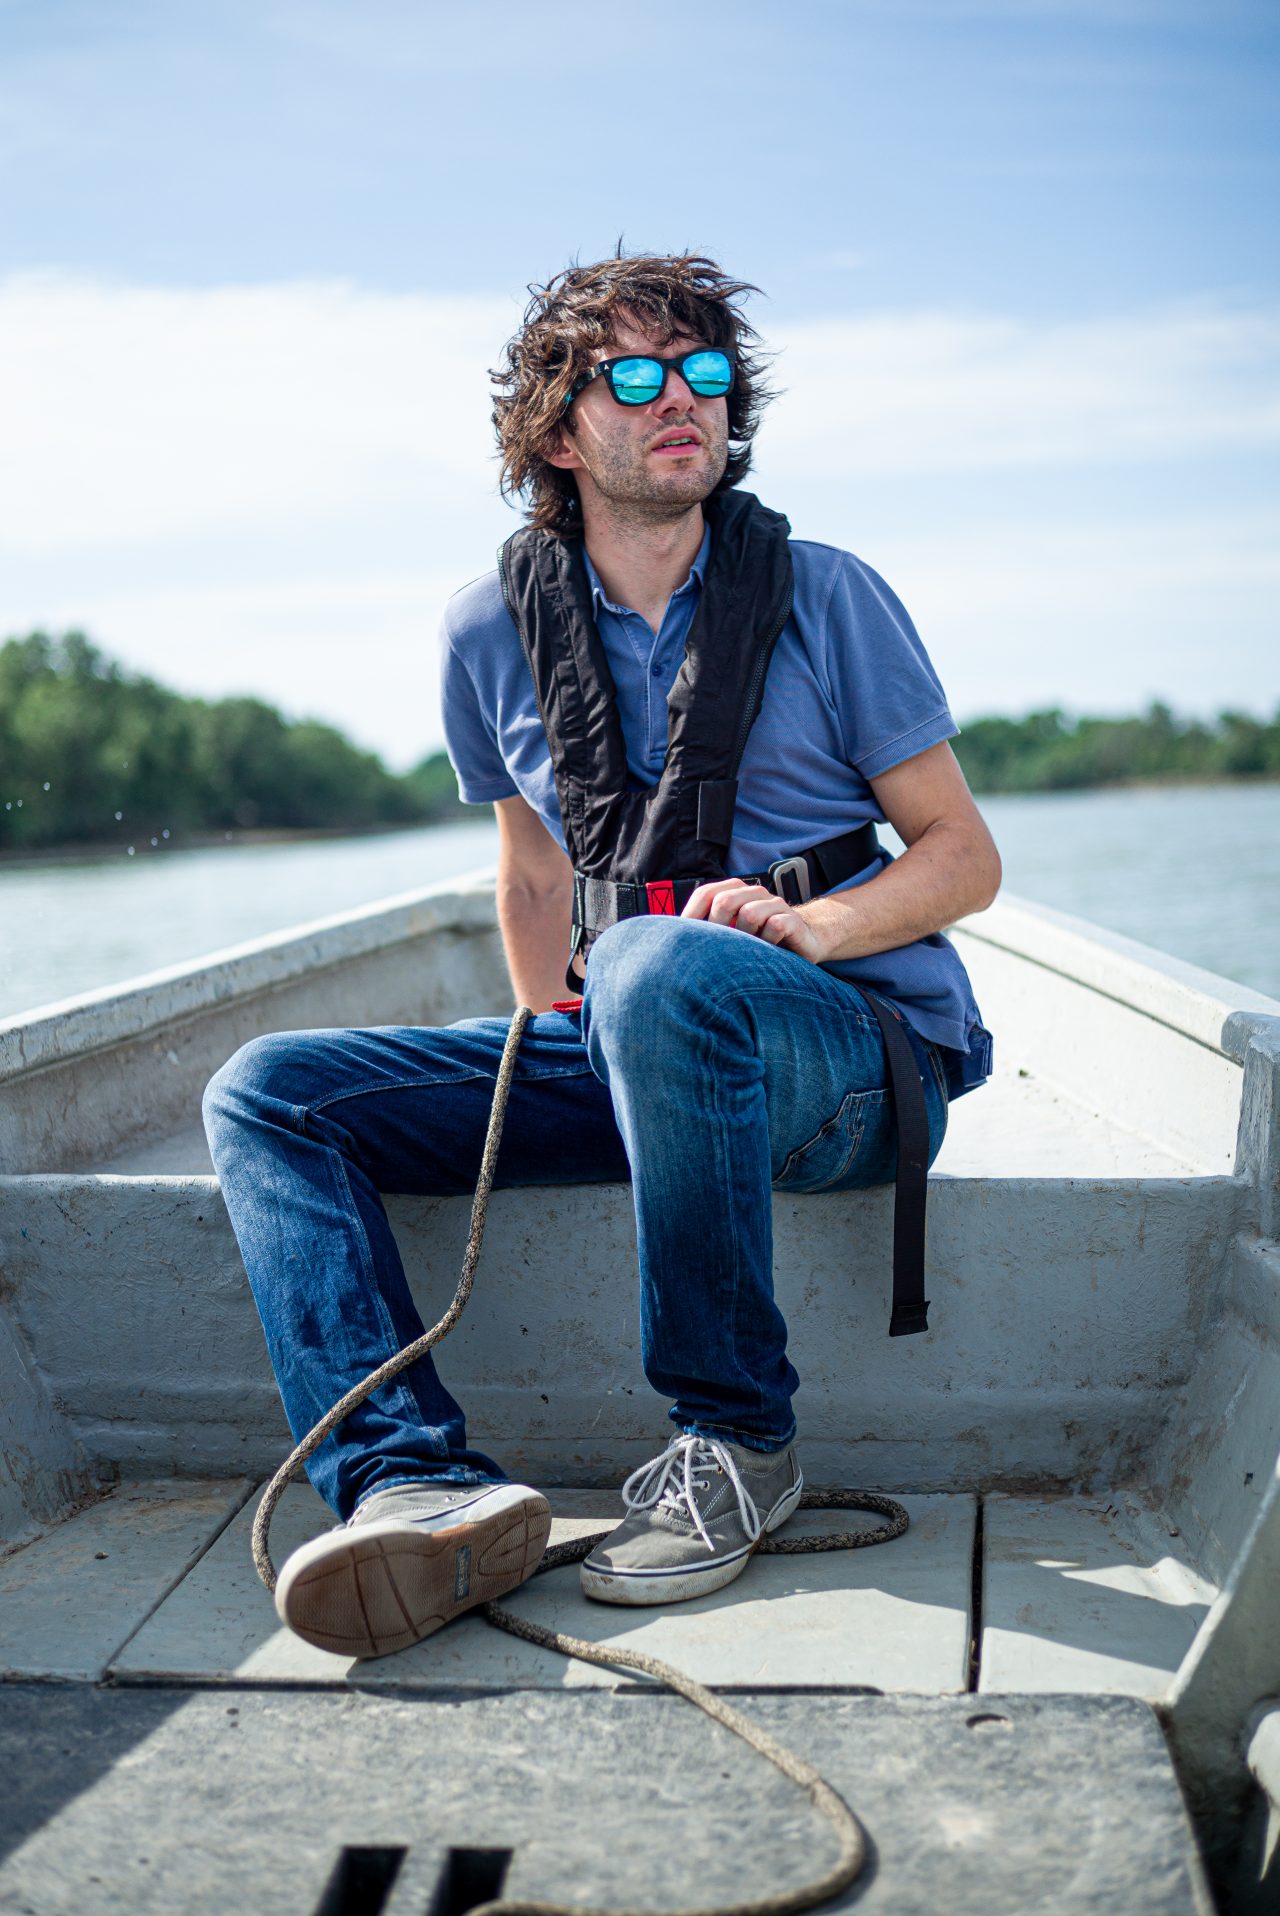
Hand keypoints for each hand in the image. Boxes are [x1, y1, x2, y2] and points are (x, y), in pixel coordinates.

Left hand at [680, 877, 825, 963]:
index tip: (685, 939)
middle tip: (719, 950)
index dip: (692, 915)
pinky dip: (768, 942)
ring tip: (748, 951)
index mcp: (735, 891)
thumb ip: (710, 929)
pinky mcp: (792, 920)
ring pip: (749, 915)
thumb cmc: (761, 939)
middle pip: (725, 901)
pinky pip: (775, 926)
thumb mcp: (733, 931)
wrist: (805, 940)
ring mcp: (775, 905)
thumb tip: (673, 937)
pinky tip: (768, 952)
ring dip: (746, 938)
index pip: (706, 893)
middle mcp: (754, 893)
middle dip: (717, 928)